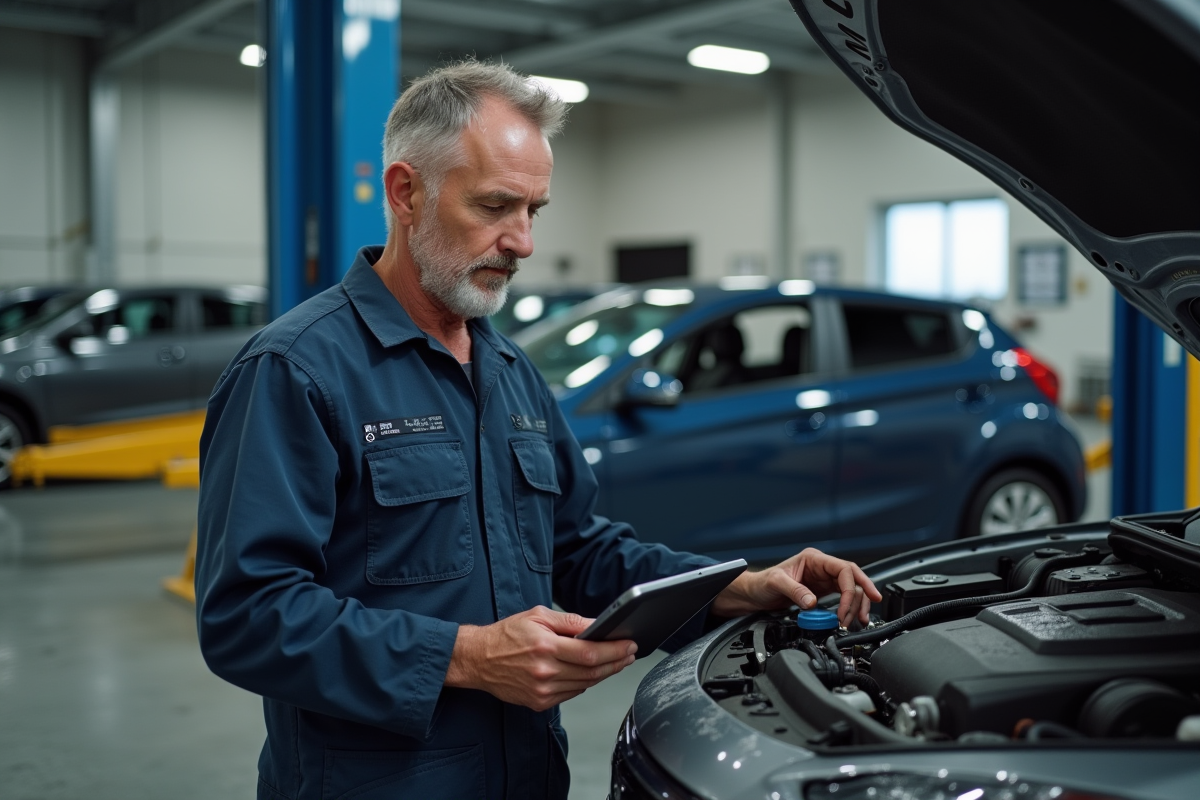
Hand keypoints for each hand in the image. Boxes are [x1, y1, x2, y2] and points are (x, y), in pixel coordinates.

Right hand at [444, 605, 636, 710]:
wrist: (478, 660)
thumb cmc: (506, 635)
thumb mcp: (537, 616)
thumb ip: (570, 621)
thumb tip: (597, 625)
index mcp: (545, 647)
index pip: (591, 652)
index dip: (615, 650)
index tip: (630, 644)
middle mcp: (545, 672)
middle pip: (593, 672)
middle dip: (616, 662)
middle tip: (629, 653)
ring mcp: (543, 691)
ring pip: (585, 685)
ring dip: (605, 674)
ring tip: (616, 662)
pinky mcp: (539, 702)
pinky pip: (572, 694)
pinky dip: (585, 683)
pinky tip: (591, 673)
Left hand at [710, 548, 881, 626]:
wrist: (756, 594)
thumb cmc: (763, 583)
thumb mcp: (776, 583)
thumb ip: (795, 591)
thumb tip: (812, 603)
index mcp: (814, 559)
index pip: (843, 569)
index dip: (851, 588)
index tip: (847, 608)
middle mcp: (822, 567)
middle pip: (853, 578)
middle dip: (861, 596)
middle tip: (860, 617)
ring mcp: (824, 579)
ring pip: (852, 588)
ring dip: (858, 604)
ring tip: (858, 621)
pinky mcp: (824, 591)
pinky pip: (844, 598)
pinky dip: (850, 608)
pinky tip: (852, 618)